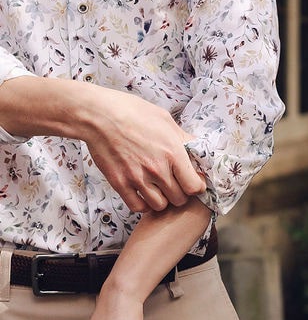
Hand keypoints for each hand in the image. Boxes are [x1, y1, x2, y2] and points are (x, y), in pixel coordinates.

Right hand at [81, 87, 205, 213]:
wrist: (100, 116)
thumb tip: (196, 148)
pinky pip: (138, 207)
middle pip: (179, 199)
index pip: (194, 186)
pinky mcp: (120, 184)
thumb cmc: (133, 112)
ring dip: (162, 199)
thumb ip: (183, 138)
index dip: (196, 186)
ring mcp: (138, 178)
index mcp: (173, 152)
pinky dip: (143, 204)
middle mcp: (157, 169)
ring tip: (159, 188)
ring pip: (160, 205)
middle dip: (180, 193)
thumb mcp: (165, 120)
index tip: (192, 181)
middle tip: (175, 184)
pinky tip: (143, 192)